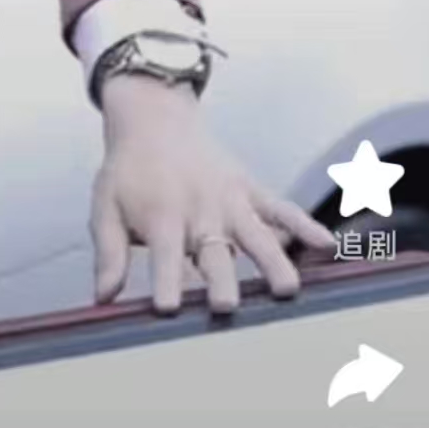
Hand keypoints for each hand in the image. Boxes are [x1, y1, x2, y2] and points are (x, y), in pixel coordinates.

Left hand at [92, 75, 335, 314]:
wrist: (153, 118)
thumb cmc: (128, 171)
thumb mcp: (106, 205)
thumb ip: (108, 252)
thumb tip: (102, 297)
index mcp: (162, 216)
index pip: (163, 256)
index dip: (166, 281)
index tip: (169, 309)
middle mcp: (200, 210)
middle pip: (213, 251)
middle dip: (220, 279)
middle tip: (227, 306)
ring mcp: (229, 200)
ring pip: (255, 234)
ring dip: (271, 260)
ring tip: (287, 289)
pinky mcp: (249, 190)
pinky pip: (280, 208)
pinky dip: (304, 224)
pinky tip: (326, 246)